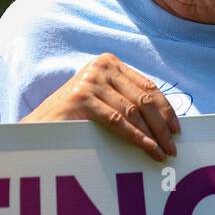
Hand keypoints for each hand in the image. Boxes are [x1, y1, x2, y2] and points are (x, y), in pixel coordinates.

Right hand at [22, 52, 179, 161]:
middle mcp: (101, 66)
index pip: (147, 86)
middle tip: (173, 146)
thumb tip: (164, 118)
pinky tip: (148, 149)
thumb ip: (126, 98)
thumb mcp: (102, 97)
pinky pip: (118, 122)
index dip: (166, 109)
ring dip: (152, 135)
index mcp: (109, 62)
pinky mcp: (81, 98)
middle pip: (143, 99)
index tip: (177, 128)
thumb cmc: (74, 115)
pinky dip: (137, 137)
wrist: (38, 125)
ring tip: (162, 152)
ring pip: (133, 112)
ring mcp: (90, 80)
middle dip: (162, 125)